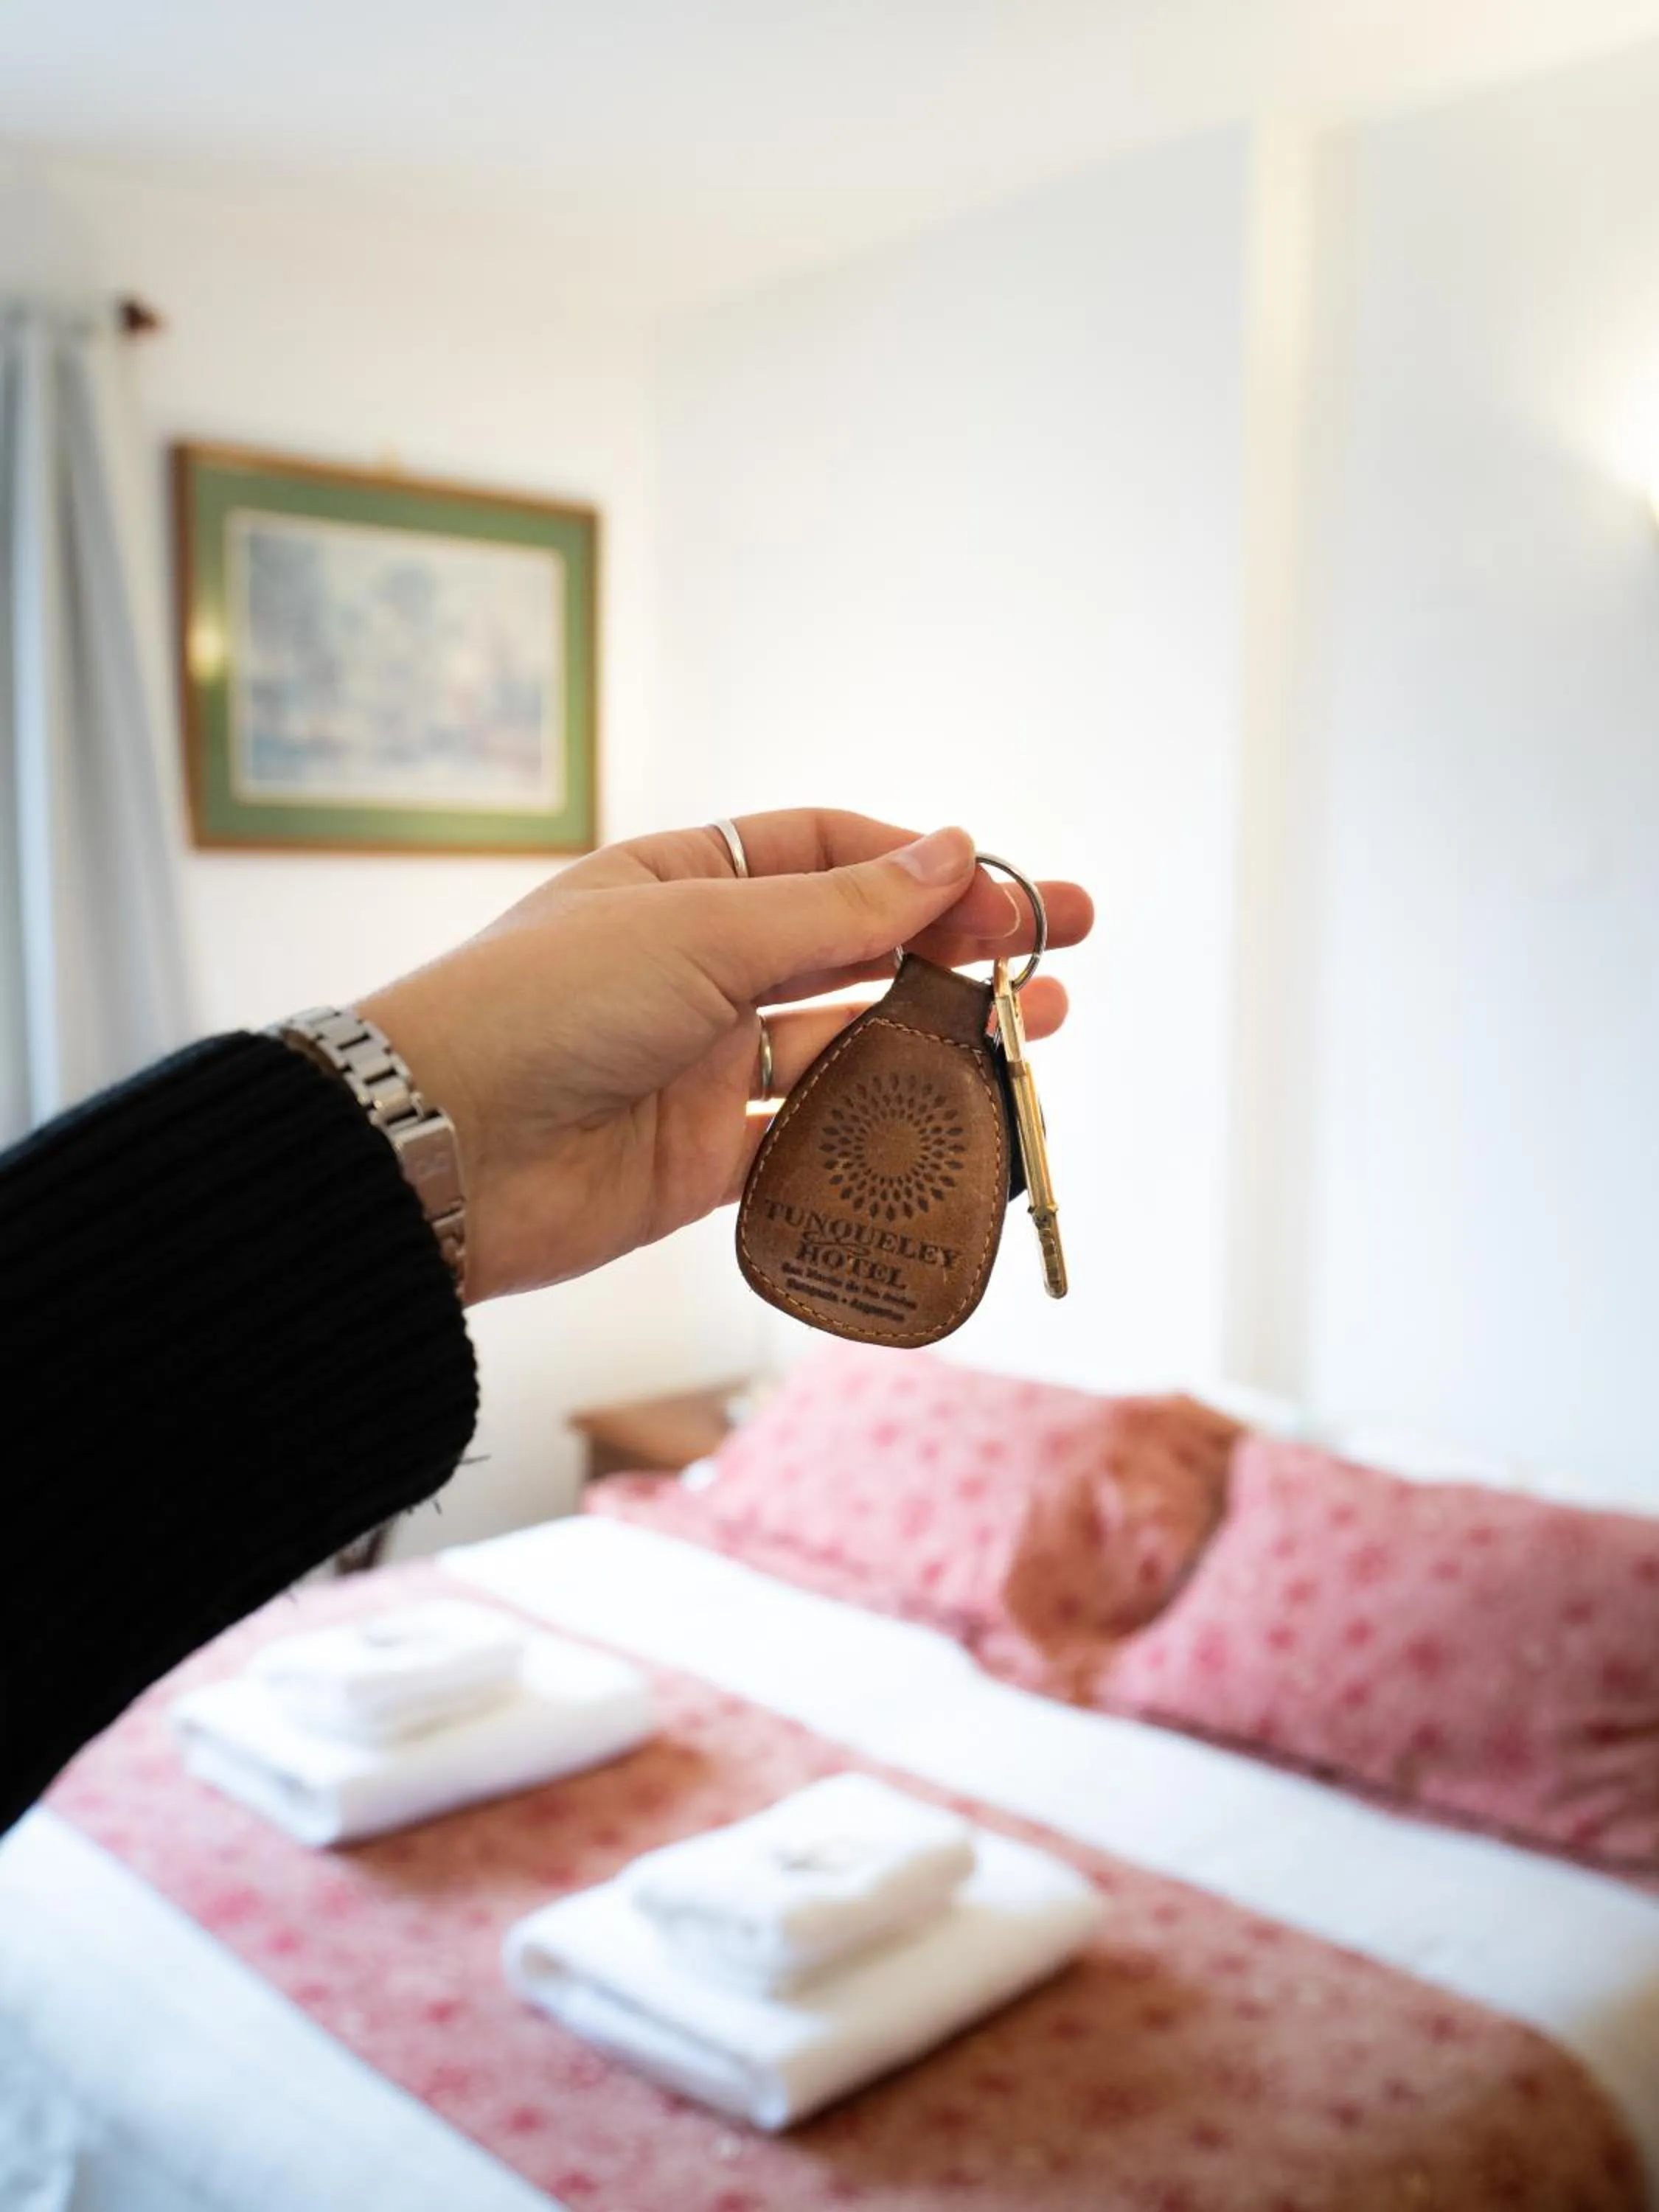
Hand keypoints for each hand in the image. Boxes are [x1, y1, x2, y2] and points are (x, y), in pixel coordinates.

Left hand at [361, 810, 1092, 1301]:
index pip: (825, 854)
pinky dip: (885, 1128)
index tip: (1001, 883)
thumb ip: (836, 909)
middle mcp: (700, 969)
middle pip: (856, 948)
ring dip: (943, 1034)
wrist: (438, 1155)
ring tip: (1043, 1024)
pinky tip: (957, 1117)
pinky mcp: (709, 1160)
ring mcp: (707, 1067)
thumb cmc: (548, 1006)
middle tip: (1067, 941)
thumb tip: (946, 848)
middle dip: (959, 945)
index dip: (918, 865)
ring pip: (851, 1044)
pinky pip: (816, 1138)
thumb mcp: (703, 930)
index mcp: (682, 884)